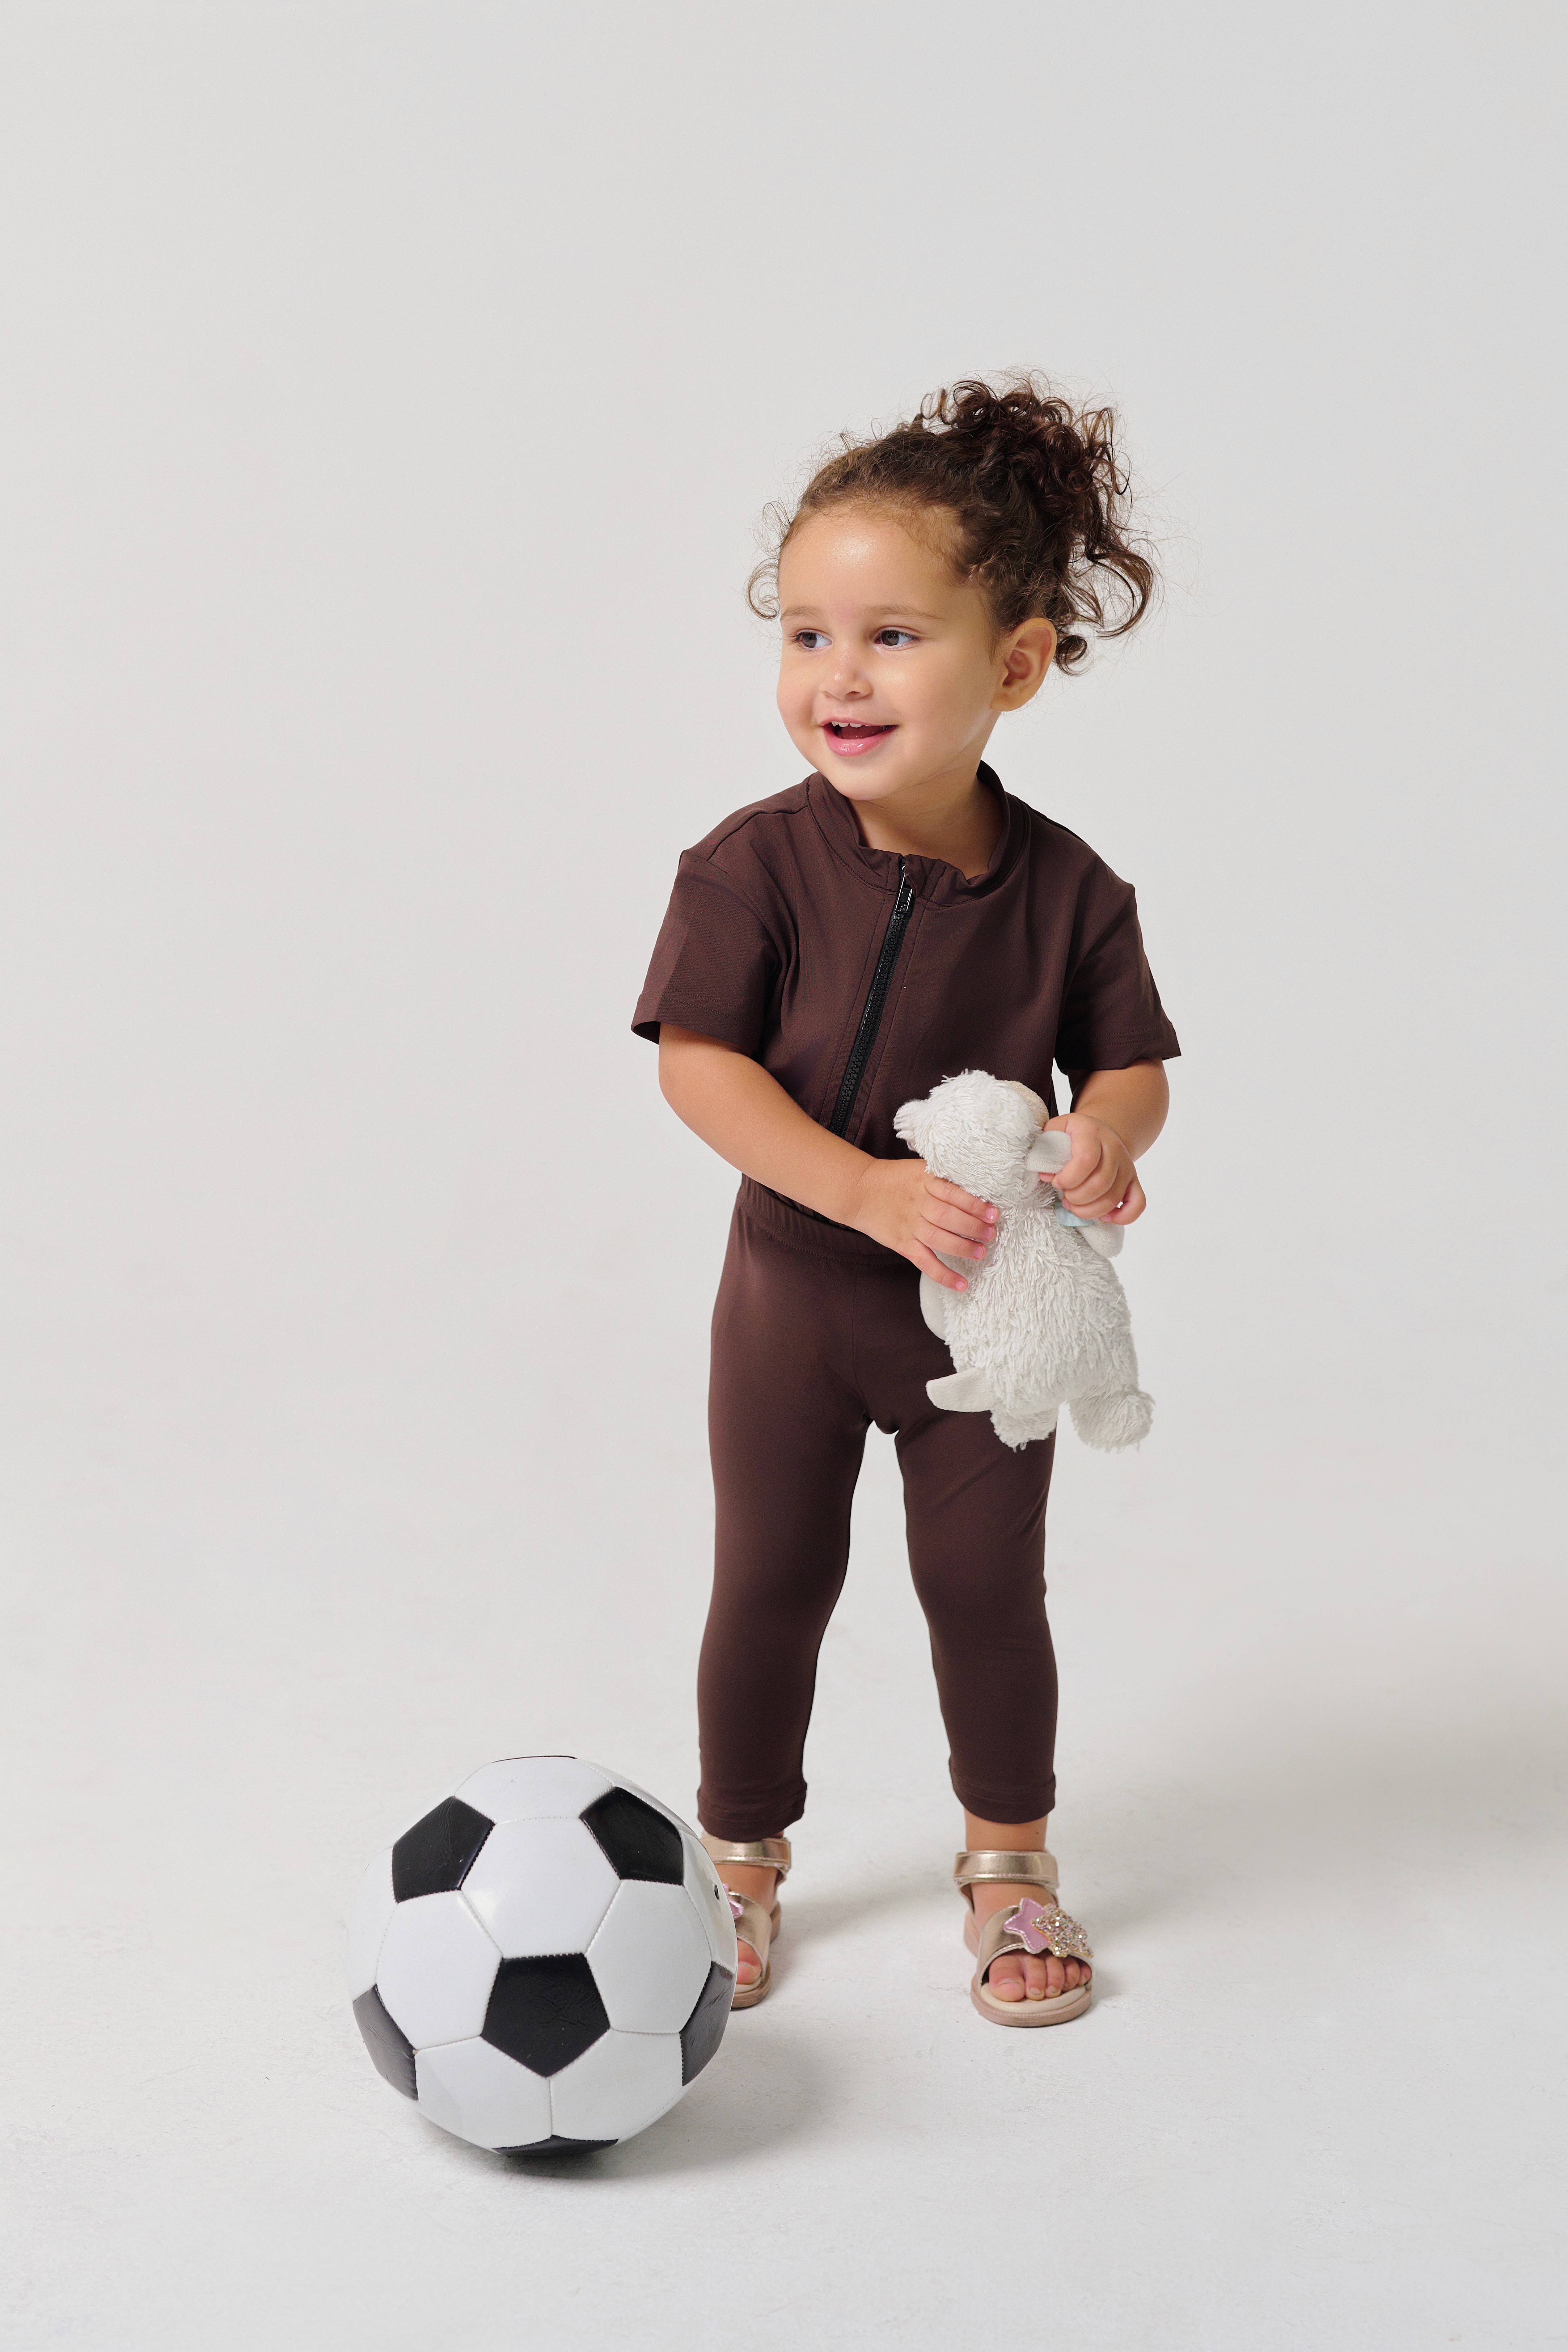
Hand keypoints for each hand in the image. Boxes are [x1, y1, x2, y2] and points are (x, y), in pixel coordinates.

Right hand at [848, 1158, 997, 1290]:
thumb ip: (943, 1180)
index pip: (954, 1193)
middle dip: (973, 1227)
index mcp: (924, 1181)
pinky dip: (943, 1275)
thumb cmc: (894, 1179)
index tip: (993, 1212)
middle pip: (949, 1217)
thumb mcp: (919, 1170)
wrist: (859, 1190)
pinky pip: (925, 1262)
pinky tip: (961, 1284)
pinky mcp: (902, 1243)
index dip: (975, 1205)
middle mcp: (918, 1203)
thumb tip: (977, 1192)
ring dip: (963, 1248)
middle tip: (991, 1233)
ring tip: (981, 1252)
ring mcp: (909, 1225)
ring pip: (939, 1239)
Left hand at [1045, 1113, 1144, 1223]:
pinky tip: (1104, 1217)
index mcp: (1091, 1132)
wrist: (1099, 1132)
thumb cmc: (1072, 1136)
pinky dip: (1122, 1216)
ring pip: (1113, 1197)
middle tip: (1065, 1197)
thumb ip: (1045, 1149)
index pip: (1085, 1159)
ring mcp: (1127, 1165)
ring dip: (1089, 1210)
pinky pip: (1138, 1203)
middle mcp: (1114, 1148)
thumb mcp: (1055, 1131)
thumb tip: (1045, 1175)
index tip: (1056, 1183)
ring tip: (1074, 1206)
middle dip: (1076, 1198)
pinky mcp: (1134, 1181)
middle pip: (1100, 1183)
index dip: (1068, 1178)